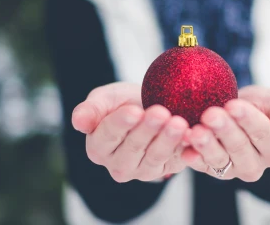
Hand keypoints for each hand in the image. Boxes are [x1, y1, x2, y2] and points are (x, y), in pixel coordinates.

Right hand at [72, 82, 188, 182]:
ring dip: (168, 140)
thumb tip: (78, 122)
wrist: (150, 106)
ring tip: (179, 122)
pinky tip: (192, 134)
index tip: (133, 111)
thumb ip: (91, 109)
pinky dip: (184, 148)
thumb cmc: (123, 102)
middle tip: (161, 113)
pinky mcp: (165, 170)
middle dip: (148, 129)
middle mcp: (118, 164)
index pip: (107, 136)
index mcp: (98, 147)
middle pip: (133, 147)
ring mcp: (143, 170)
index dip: (120, 124)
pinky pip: (175, 160)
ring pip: (155, 156)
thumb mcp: (105, 99)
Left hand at [181, 85, 269, 181]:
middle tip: (211, 114)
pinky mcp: (211, 170)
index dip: (248, 119)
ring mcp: (232, 170)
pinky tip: (185, 149)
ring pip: (219, 160)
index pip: (263, 134)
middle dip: (224, 130)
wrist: (237, 111)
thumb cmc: (261, 107)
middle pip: (239, 148)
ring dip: (206, 146)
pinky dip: (193, 158)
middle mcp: (255, 165)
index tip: (233, 105)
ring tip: (196, 132)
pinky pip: (201, 165)